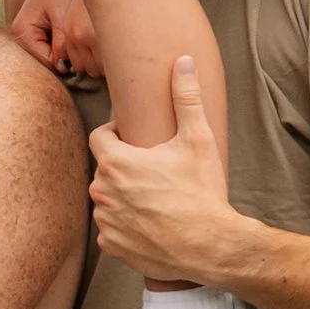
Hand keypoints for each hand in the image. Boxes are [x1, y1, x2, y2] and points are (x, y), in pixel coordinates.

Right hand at [13, 0, 101, 83]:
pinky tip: (79, 31)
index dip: (68, 63)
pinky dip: (68, 42)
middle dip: (68, 58)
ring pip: (53, 54)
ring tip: (85, 37)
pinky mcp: (41, 28)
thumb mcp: (62, 17)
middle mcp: (22, 34)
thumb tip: (65, 69)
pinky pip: (55, 45)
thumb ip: (62, 44)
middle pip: (48, 60)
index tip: (88, 56)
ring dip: (68, 50)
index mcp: (22, 32)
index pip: (47, 62)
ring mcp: (30, 32)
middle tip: (90, 50)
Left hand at [89, 48, 241, 283]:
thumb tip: (183, 62)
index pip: (99, 137)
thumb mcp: (198, 140)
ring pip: (108, 200)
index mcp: (115, 162)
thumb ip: (186, 98)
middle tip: (154, 172)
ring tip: (154, 199)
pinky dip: (126, 225)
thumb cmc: (203, 193)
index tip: (135, 140)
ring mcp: (104, 221)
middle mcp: (102, 191)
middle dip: (124, 167)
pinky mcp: (112, 246)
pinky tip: (150, 223)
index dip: (116, 135)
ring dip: (124, 196)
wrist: (210, 246)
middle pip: (105, 169)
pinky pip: (112, 229)